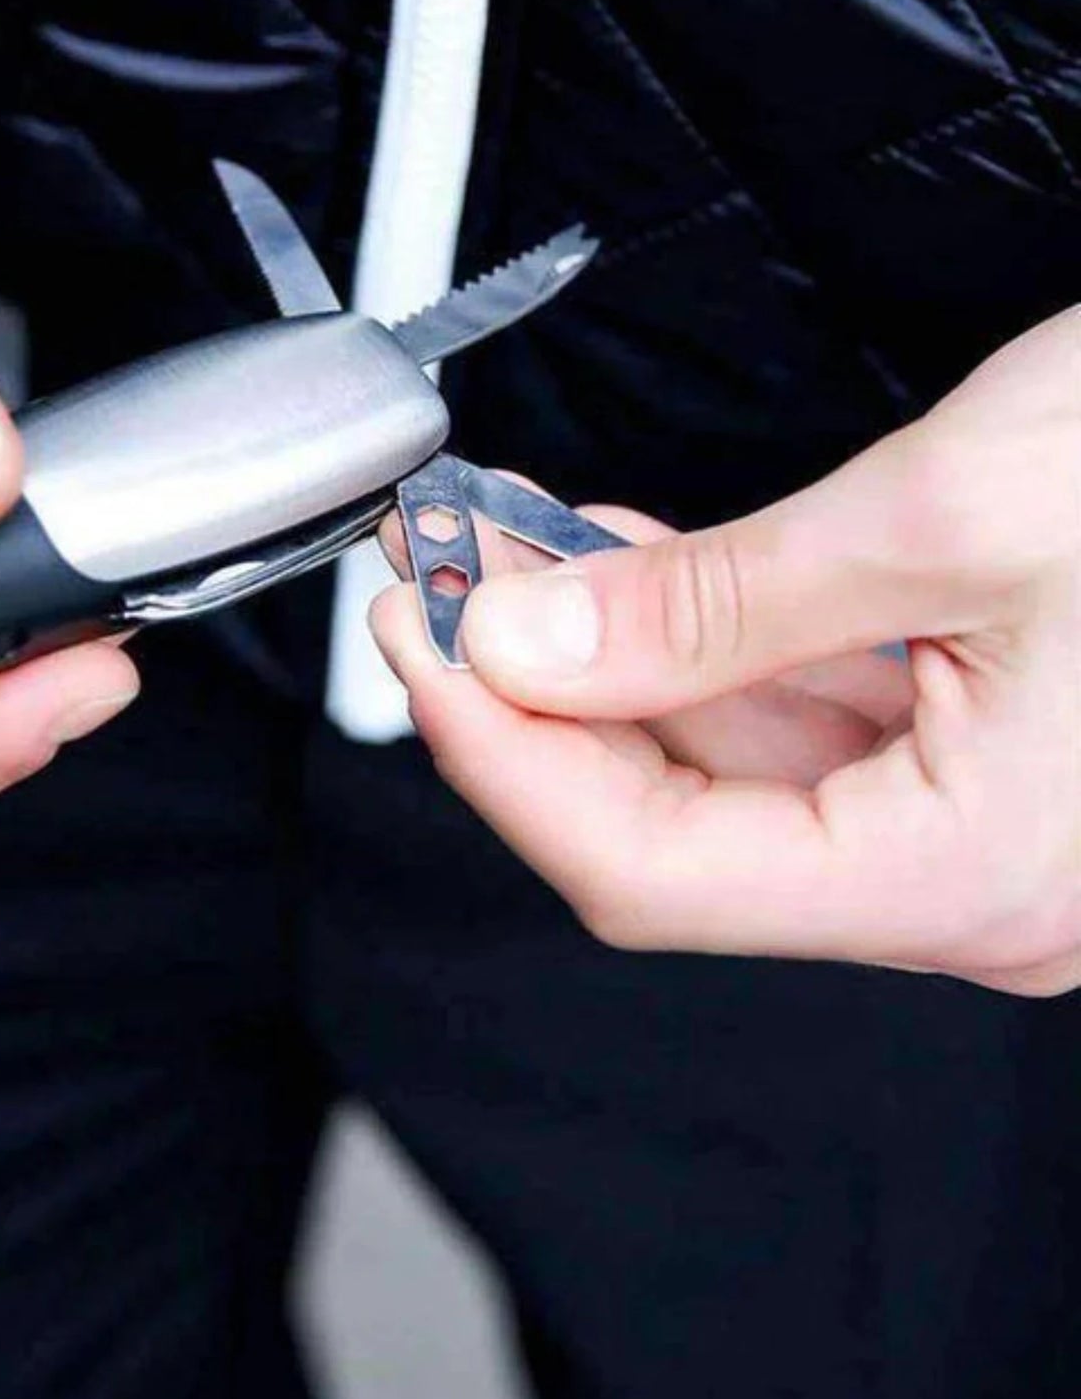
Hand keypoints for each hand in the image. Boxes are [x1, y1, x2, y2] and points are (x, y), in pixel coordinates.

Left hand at [372, 308, 1080, 993]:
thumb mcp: (946, 517)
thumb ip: (715, 605)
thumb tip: (528, 644)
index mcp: (973, 874)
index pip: (648, 870)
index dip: (500, 759)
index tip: (416, 643)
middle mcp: (973, 882)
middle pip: (670, 825)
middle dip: (530, 696)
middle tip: (433, 576)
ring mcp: (978, 823)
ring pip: (721, 765)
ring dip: (599, 657)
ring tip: (500, 549)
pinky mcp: (982, 751)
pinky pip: (794, 718)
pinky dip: (692, 642)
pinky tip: (616, 564)